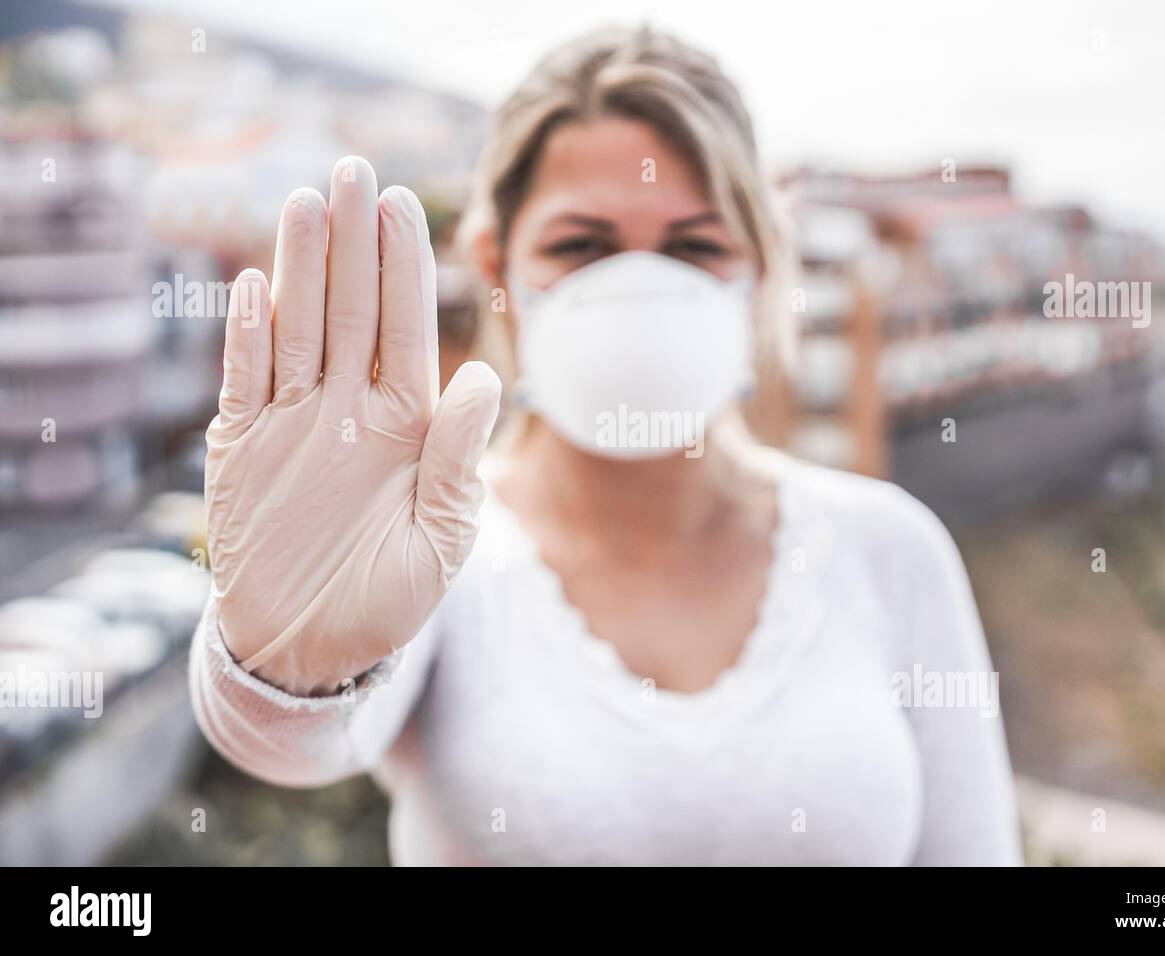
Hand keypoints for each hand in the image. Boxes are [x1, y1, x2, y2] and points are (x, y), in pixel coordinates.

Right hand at [204, 156, 500, 695]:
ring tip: (306, 202)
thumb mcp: (442, 540)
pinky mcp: (240, 451)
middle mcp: (349, 411)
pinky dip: (244, 337)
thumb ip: (459, 460)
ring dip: (299, 268)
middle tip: (356, 172)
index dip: (404, 268)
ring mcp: (293, 426)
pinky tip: (252, 284)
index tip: (406, 206)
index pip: (407, 329)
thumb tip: (483, 376)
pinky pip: (242, 383)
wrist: (310, 654)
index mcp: (406, 426)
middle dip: (355, 244)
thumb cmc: (387, 603)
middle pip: (351, 310)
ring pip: (297, 329)